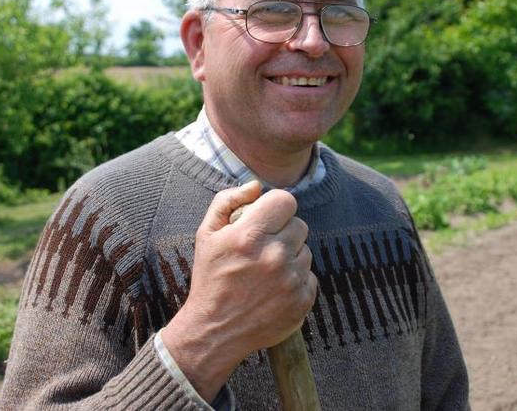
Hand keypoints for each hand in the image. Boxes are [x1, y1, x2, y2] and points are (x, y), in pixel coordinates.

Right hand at [161, 180, 316, 400]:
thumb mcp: (206, 234)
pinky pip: (310, 276)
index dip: (276, 207)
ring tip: (266, 272)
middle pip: (299, 224)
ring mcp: (291, 280)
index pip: (286, 200)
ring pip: (305, 251)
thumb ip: (227, 201)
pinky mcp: (303, 300)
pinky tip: (274, 289)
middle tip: (264, 248)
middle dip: (283, 232)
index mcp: (250, 236)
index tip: (267, 218)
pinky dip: (296, 280)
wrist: (215, 331)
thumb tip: (256, 186)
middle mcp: (274, 256)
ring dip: (290, 257)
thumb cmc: (210, 278)